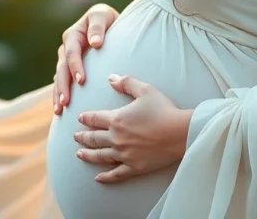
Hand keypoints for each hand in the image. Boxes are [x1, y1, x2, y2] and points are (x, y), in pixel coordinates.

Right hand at [53, 3, 119, 114]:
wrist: (106, 23)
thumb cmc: (106, 19)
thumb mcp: (102, 15)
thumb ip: (97, 27)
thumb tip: (95, 43)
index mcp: (72, 35)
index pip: (72, 53)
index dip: (75, 67)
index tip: (81, 81)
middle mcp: (66, 48)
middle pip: (62, 69)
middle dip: (63, 86)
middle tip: (65, 102)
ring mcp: (66, 60)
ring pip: (59, 78)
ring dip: (58, 94)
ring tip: (59, 110)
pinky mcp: (69, 69)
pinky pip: (62, 83)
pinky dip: (60, 95)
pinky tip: (60, 110)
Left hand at [74, 74, 192, 183]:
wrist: (180, 132)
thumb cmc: (164, 110)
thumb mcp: (145, 90)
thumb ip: (126, 83)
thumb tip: (110, 78)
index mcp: (117, 119)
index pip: (95, 119)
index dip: (86, 118)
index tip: (80, 119)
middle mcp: (116, 138)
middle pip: (94, 138)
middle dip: (83, 137)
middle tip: (76, 137)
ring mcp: (124, 155)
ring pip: (100, 156)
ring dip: (88, 155)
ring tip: (79, 154)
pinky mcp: (134, 167)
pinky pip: (116, 174)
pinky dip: (105, 177)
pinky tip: (98, 178)